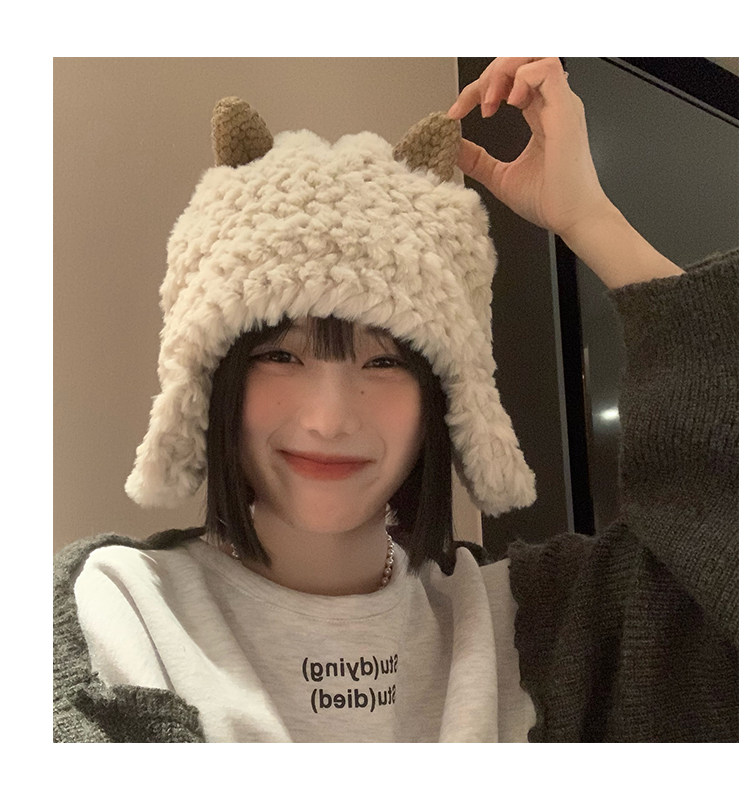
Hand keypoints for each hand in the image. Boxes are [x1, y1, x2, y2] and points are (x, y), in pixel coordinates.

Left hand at [447, 57, 611, 239]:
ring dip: (504, 71)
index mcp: (540, 115)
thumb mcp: (500, 177)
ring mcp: (561, 104)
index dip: (479, 89)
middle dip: (489, 75)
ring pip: (535, 55)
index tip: (456, 113)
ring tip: (491, 101)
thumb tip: (452, 147)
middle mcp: (552, 104)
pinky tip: (509, 103)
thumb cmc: (549, 201)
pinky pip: (546, 69)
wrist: (572, 219)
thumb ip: (477, 160)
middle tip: (476, 106)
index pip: (509, 82)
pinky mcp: (565, 110)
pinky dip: (521, 78)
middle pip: (520, 61)